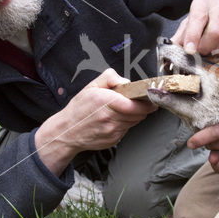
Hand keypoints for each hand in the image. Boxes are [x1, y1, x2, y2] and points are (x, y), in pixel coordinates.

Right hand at [35, 69, 156, 174]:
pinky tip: (115, 119)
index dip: (147, 103)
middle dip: (142, 107)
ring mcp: (112, 131)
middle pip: (139, 114)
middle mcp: (110, 118)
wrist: (67, 131)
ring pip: (134, 122)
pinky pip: (127, 130)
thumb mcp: (91, 86)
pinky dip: (125, 124)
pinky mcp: (113, 140)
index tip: (151, 99)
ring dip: (134, 115)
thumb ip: (110, 77)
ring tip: (123, 109)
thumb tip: (126, 81)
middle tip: (139, 101)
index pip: (135, 105)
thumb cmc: (79, 108)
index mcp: (105, 101)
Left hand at [171, 0, 218, 54]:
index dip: (193, 37)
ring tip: (211, 50)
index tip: (190, 50)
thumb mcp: (190, 20)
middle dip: (206, 48)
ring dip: (217, 52)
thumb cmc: (205, 14)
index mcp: (202, 3)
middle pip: (215, 33)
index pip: (198, 20)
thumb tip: (171, 50)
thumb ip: (182, 36)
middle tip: (201, 52)